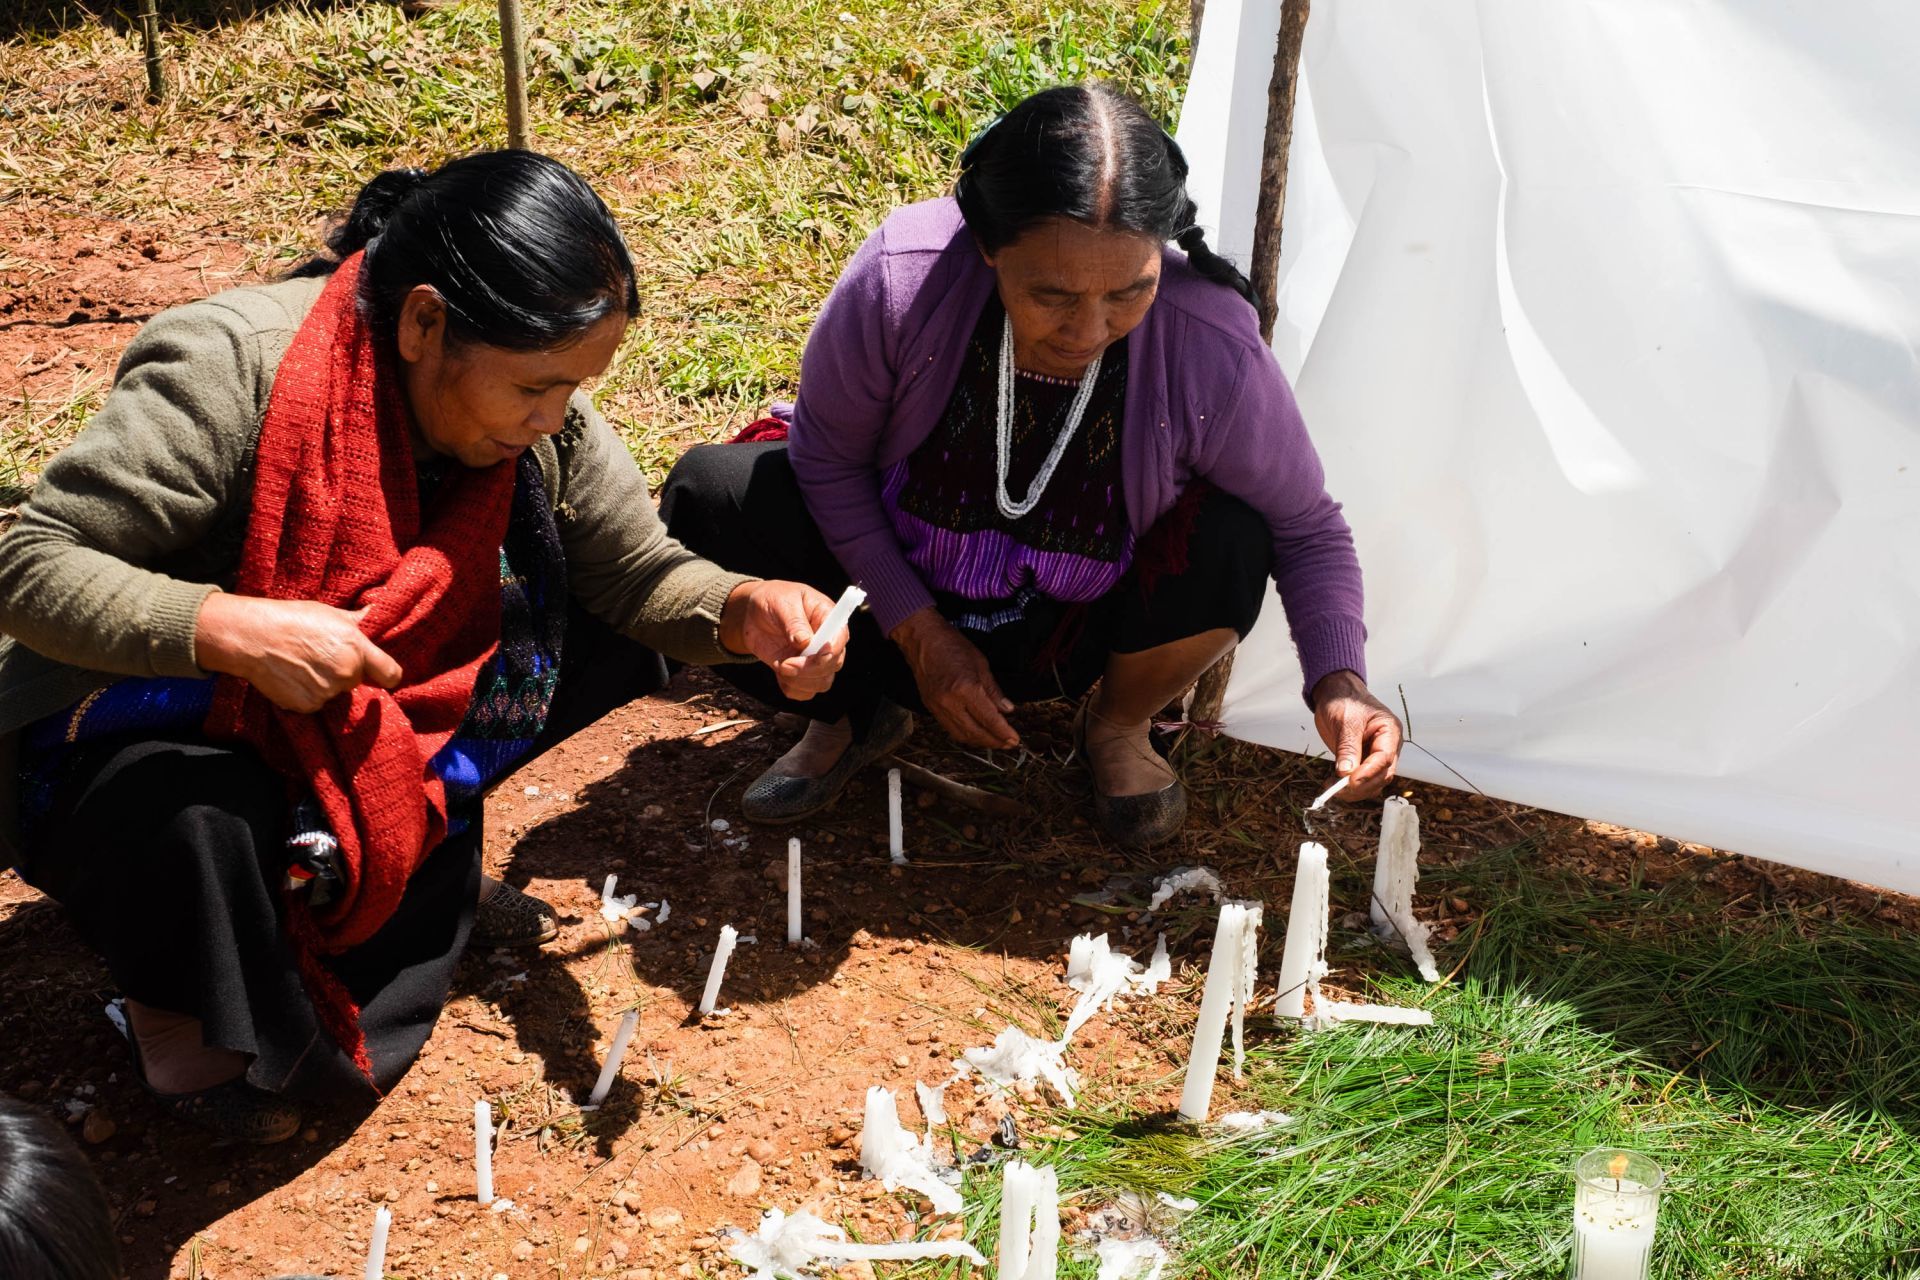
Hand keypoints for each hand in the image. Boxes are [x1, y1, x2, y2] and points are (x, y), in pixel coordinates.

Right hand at [193, 592, 402, 712]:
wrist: (253, 637)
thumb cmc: (291, 619)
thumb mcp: (328, 613)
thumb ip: (355, 621)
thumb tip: (373, 612)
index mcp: (357, 648)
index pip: (391, 673)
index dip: (388, 675)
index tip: (382, 675)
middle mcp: (346, 672)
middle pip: (357, 681)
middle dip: (345, 672)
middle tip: (322, 657)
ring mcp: (327, 691)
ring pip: (335, 692)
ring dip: (325, 683)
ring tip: (303, 664)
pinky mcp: (308, 705)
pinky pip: (316, 702)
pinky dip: (307, 693)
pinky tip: (293, 676)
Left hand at [717, 580, 846, 700]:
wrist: (756, 613)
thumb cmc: (773, 599)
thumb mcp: (782, 602)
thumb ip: (794, 622)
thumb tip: (805, 641)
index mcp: (828, 617)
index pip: (840, 638)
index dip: (830, 650)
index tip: (812, 654)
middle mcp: (827, 641)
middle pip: (833, 665)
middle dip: (809, 669)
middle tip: (785, 663)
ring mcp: (816, 659)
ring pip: (822, 683)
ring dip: (800, 681)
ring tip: (780, 666)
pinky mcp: (802, 673)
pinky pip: (805, 692)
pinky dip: (792, 688)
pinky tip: (780, 674)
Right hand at [890, 607, 1018, 748]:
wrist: (921, 639)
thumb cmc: (951, 645)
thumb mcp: (981, 663)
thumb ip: (994, 690)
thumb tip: (1007, 709)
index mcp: (966, 688)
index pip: (989, 719)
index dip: (1003, 732)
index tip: (1014, 739)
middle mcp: (950, 701)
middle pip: (975, 732)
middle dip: (994, 741)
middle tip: (1008, 743)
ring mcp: (938, 706)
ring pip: (961, 735)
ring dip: (980, 742)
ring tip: (994, 741)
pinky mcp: (930, 707)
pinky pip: (950, 729)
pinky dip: (965, 735)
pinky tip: (976, 733)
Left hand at [1311, 669, 1402, 799]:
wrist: (1336, 693)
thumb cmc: (1344, 700)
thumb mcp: (1345, 721)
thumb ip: (1347, 747)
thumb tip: (1346, 772)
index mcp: (1390, 731)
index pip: (1384, 758)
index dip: (1368, 773)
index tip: (1350, 782)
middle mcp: (1388, 746)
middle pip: (1382, 775)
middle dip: (1361, 785)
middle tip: (1338, 789)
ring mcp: (1376, 755)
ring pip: (1373, 782)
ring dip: (1355, 790)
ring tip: (1332, 788)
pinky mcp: (1364, 761)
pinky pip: (1361, 779)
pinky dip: (1349, 786)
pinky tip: (1333, 784)